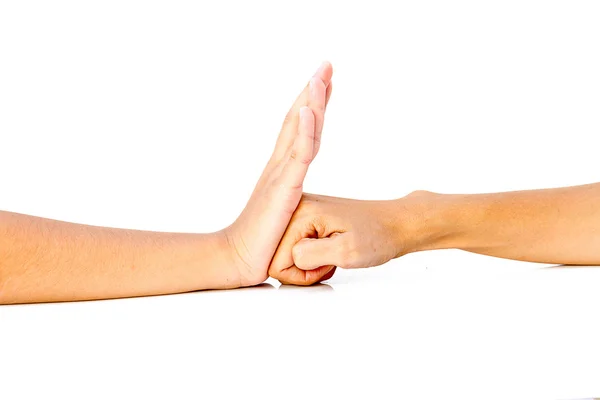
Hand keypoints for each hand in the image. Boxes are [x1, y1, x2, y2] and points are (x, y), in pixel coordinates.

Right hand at [223, 62, 332, 286]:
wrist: (238, 257)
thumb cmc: (261, 240)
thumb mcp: (282, 211)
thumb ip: (289, 196)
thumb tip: (297, 193)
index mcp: (281, 168)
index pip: (300, 128)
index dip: (313, 104)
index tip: (325, 82)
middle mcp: (279, 163)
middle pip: (298, 118)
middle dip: (313, 90)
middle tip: (326, 65)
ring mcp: (280, 172)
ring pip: (299, 129)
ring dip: (311, 101)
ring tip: (321, 76)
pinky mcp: (283, 186)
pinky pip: (298, 153)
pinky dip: (305, 129)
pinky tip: (312, 109)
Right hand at [268, 192, 429, 284]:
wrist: (395, 223)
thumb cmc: (377, 235)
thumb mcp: (347, 251)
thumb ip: (311, 256)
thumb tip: (288, 258)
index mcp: (300, 213)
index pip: (275, 261)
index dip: (300, 274)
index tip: (325, 265)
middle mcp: (294, 208)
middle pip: (276, 258)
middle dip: (302, 269)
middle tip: (329, 262)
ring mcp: (299, 213)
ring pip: (285, 255)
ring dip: (307, 264)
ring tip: (331, 256)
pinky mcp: (306, 219)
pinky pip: (295, 248)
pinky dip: (311, 258)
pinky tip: (329, 252)